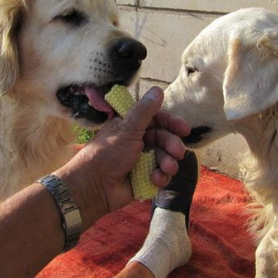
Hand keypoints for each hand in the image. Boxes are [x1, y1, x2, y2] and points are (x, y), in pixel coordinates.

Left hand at [56, 87, 189, 228]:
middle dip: (172, 145)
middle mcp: (138, 141)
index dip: (172, 123)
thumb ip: (144, 111)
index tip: (184, 129)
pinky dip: (161, 177)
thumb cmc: (107, 154)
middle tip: (177, 152)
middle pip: (165, 139)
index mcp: (132, 126)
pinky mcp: (144, 178)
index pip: (158, 120)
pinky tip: (155, 179)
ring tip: (167, 169)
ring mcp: (141, 160)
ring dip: (169, 163)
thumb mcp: (127, 129)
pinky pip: (161, 175)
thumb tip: (158, 89)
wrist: (93, 187)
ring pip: (165, 158)